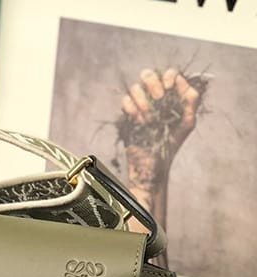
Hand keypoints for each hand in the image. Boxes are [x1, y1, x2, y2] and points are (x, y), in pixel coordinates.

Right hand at [121, 68, 199, 194]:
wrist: (153, 162)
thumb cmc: (171, 144)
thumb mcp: (187, 123)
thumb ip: (191, 102)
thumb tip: (185, 84)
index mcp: (171, 95)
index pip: (169, 74)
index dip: (169, 76)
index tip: (169, 88)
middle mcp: (154, 97)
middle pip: (148, 74)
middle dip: (153, 83)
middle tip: (159, 97)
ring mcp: (139, 104)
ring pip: (135, 88)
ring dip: (142, 101)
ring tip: (149, 118)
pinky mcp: (127, 114)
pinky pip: (125, 102)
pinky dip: (132, 110)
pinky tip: (140, 123)